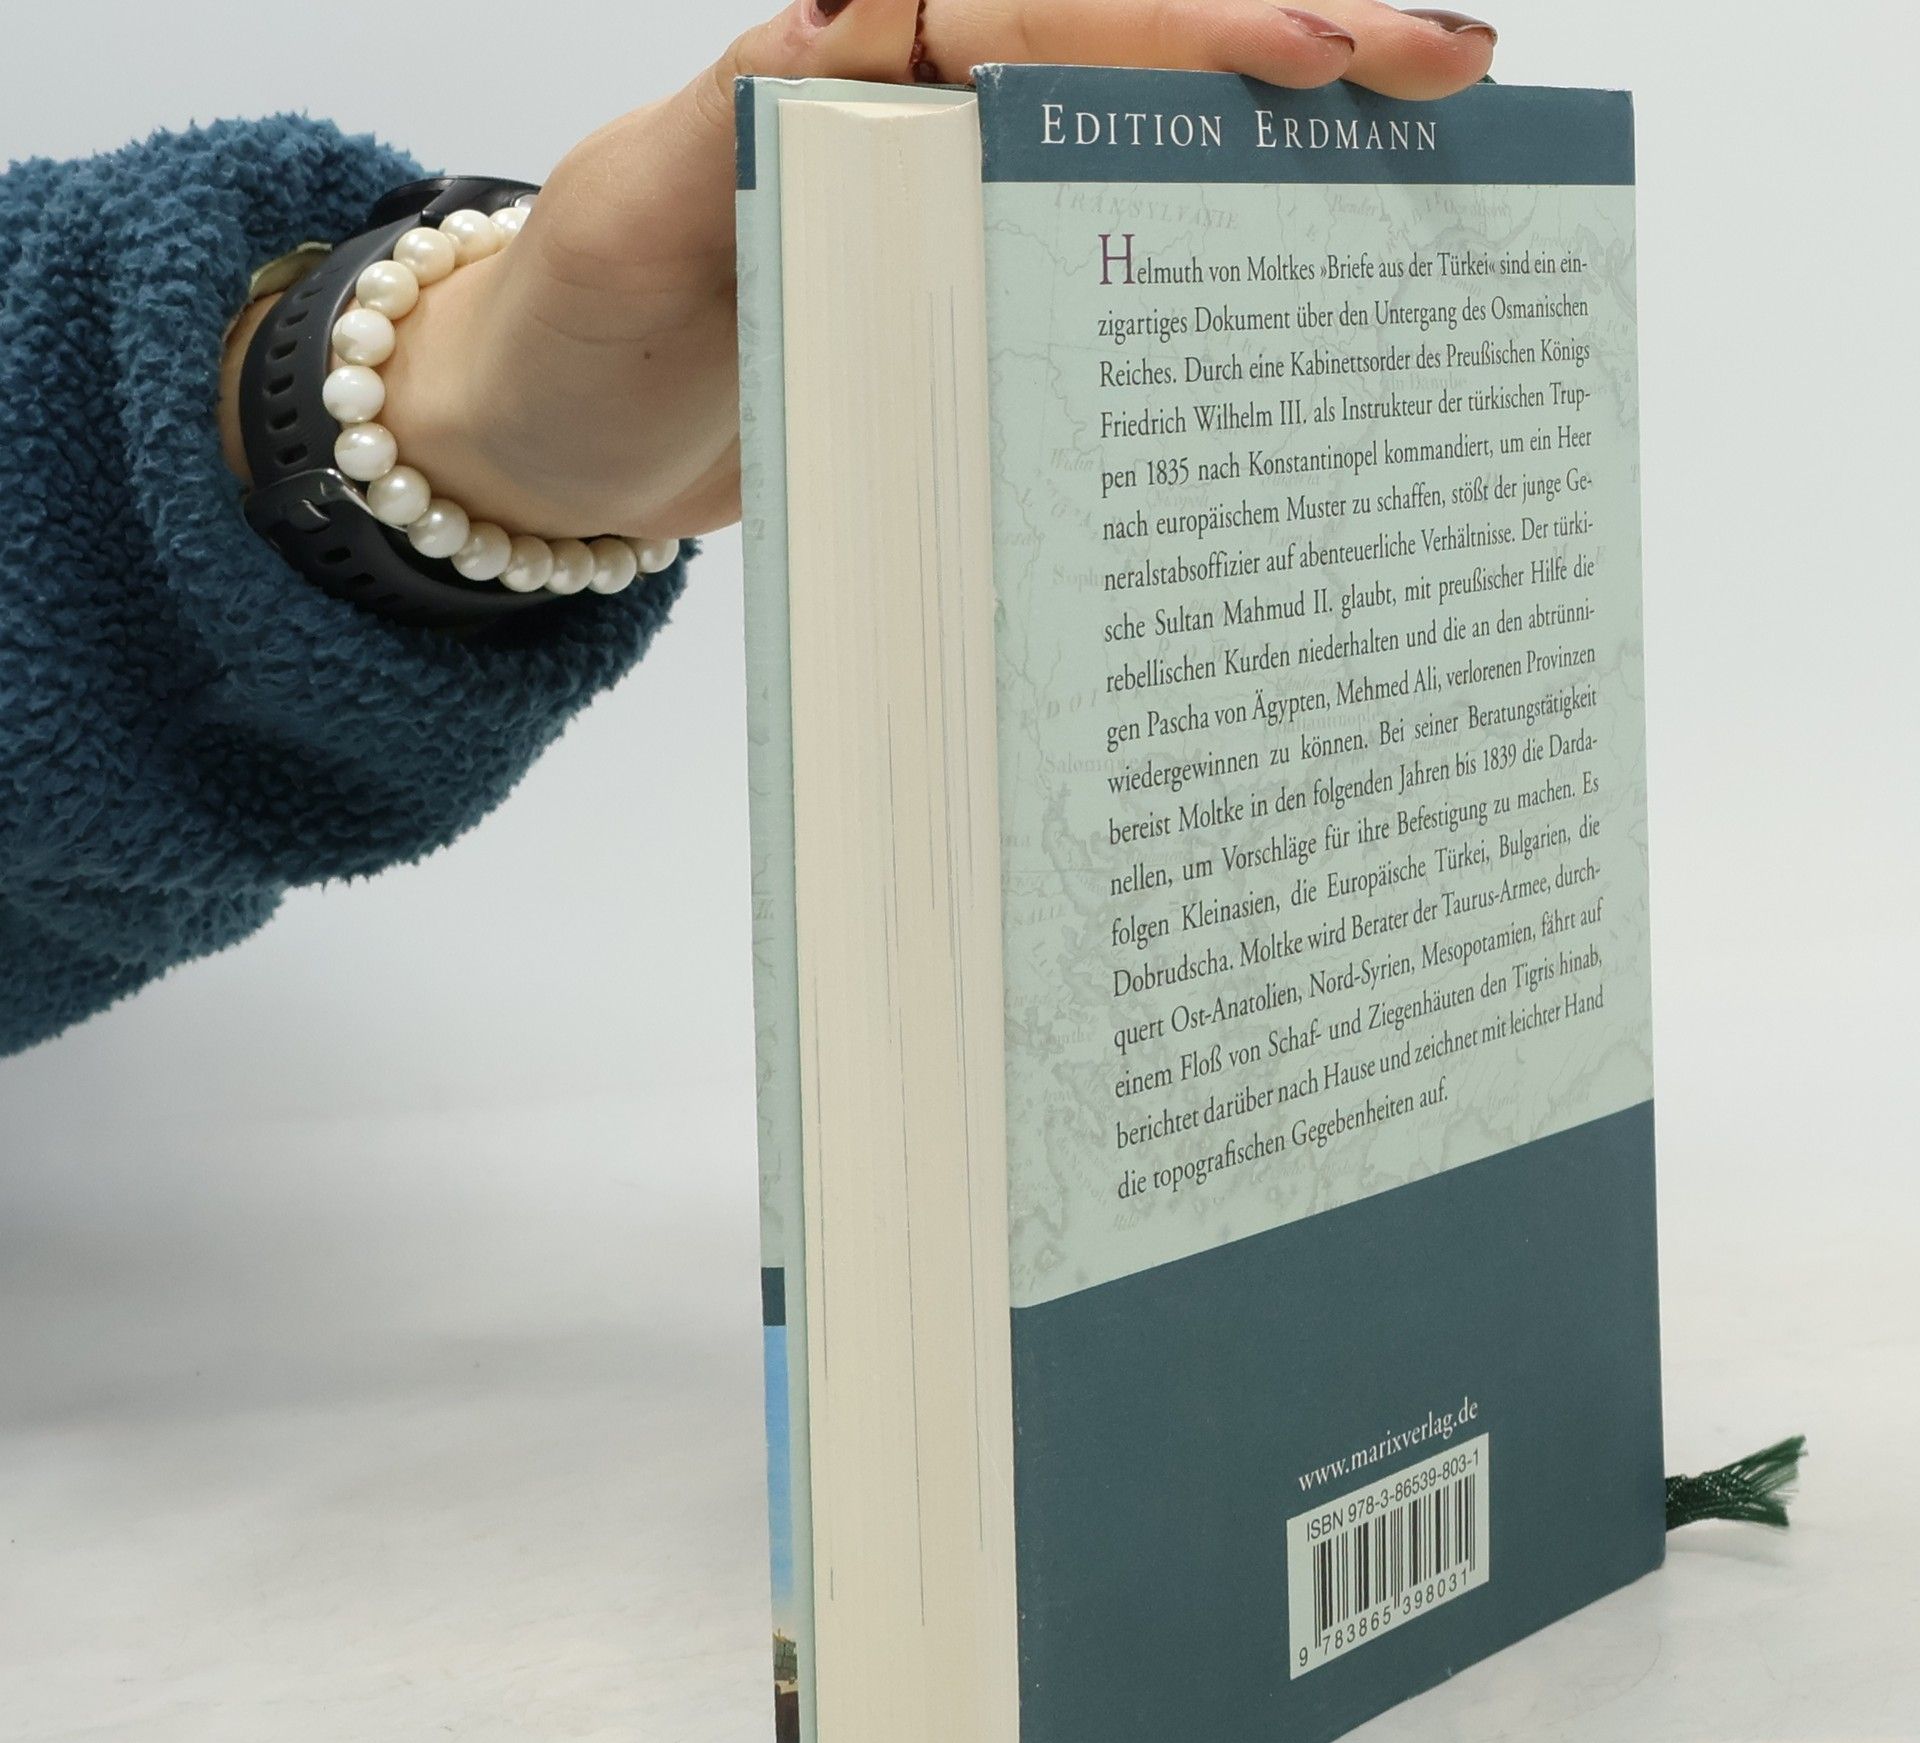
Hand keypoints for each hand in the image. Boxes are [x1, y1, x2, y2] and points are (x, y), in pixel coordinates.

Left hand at [222, 1, 1497, 540]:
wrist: (542, 446)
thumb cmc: (572, 337)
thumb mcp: (633, 220)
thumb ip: (742, 130)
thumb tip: (881, 44)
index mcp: (848, 68)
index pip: (1042, 17)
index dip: (1179, 32)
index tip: (1316, 54)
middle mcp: (918, 118)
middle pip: (1124, 57)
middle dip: (1288, 53)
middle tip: (1449, 71)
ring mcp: (946, 210)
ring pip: (1133, 148)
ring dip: (1274, 152)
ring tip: (1427, 145)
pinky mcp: (954, 298)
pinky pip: (1093, 252)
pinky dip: (1196, 255)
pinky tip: (1291, 267)